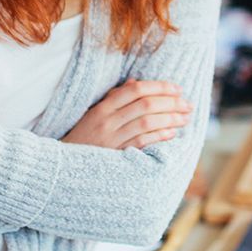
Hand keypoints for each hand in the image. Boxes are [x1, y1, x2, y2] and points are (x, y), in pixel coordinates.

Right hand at [62, 79, 192, 149]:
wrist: (63, 168)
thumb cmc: (83, 138)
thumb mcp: (94, 114)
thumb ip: (114, 98)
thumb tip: (135, 82)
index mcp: (102, 107)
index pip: (135, 90)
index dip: (158, 86)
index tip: (177, 89)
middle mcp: (106, 121)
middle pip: (144, 105)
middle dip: (170, 103)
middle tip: (187, 104)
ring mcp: (111, 139)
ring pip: (146, 123)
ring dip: (169, 119)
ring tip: (185, 118)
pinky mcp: (116, 156)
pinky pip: (141, 143)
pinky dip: (159, 136)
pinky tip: (171, 133)